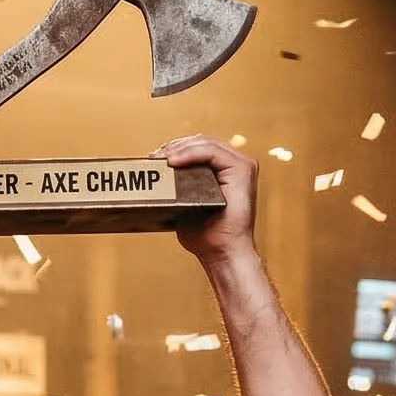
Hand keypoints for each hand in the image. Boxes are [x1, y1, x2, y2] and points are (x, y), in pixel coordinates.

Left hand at [158, 134, 256, 265]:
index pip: (198, 147)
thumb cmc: (206, 236)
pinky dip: (190, 153)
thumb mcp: (186, 205)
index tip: (153, 158)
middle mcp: (235, 164)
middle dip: (174, 146)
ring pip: (204, 143)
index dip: (175, 148)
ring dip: (179, 148)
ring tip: (160, 159)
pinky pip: (211, 152)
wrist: (222, 253)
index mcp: (224, 170)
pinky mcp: (243, 169)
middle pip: (200, 141)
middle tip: (153, 157)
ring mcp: (242, 165)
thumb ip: (177, 187)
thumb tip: (153, 174)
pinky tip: (173, 161)